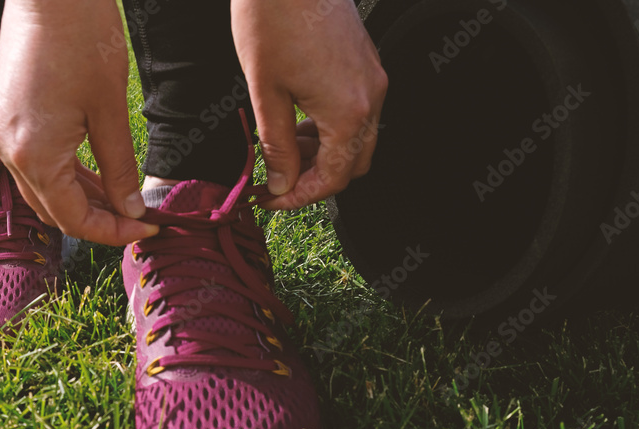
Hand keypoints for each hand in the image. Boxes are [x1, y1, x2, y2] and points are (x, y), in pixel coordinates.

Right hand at [0, 0, 157, 245]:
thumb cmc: (82, 40)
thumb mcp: (110, 110)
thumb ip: (119, 168)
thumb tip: (131, 209)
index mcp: (34, 155)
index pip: (73, 219)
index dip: (113, 232)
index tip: (147, 229)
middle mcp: (8, 152)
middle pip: (54, 211)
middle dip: (99, 221)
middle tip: (139, 220)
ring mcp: (2, 136)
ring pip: (44, 191)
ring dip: (82, 201)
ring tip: (124, 201)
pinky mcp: (7, 120)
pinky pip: (36, 166)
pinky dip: (66, 178)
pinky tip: (97, 177)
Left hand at [231, 0, 386, 209]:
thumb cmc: (273, 19)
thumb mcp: (266, 92)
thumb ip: (277, 146)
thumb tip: (281, 183)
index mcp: (348, 111)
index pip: (332, 179)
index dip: (299, 197)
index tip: (271, 199)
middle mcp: (370, 98)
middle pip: (352, 165)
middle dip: (314, 179)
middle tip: (277, 179)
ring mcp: (373, 79)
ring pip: (357, 140)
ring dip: (323, 154)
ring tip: (283, 148)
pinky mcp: (367, 64)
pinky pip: (358, 113)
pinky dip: (331, 128)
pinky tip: (300, 119)